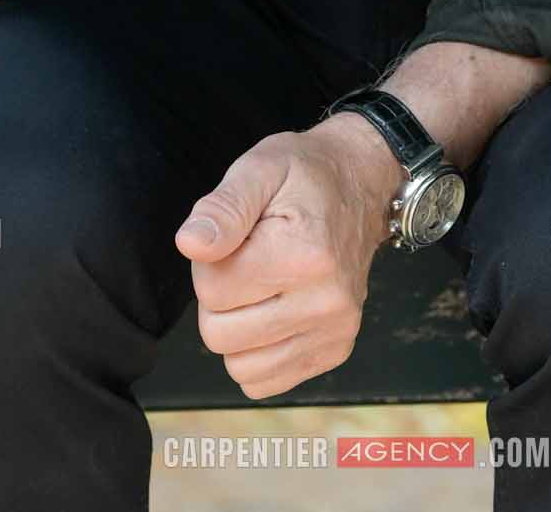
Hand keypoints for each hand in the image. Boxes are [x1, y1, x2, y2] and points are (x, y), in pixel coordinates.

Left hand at [173, 119, 399, 398]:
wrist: (361, 183)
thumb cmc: (304, 174)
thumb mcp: (259, 169)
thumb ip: (223, 208)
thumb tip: (189, 245)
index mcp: (305, 253)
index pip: (211, 289)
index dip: (209, 260)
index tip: (237, 236)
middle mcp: (327, 302)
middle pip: (220, 334)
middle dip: (219, 296)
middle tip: (246, 259)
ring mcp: (335, 331)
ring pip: (238, 366)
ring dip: (236, 328)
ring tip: (261, 284)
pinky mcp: (336, 350)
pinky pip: (265, 382)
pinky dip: (256, 354)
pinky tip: (272, 311)